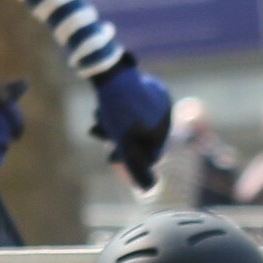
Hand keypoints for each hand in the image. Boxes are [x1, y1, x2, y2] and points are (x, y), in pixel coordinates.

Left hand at [89, 58, 172, 189]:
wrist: (112, 72)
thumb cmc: (119, 109)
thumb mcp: (124, 142)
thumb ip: (136, 166)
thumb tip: (147, 190)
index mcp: (163, 130)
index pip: (150, 155)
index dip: (130, 159)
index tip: (111, 156)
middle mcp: (165, 117)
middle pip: (138, 138)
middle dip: (116, 139)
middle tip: (98, 132)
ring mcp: (157, 102)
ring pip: (133, 122)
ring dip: (113, 125)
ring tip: (98, 119)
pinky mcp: (148, 89)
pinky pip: (133, 107)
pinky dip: (118, 111)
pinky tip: (103, 108)